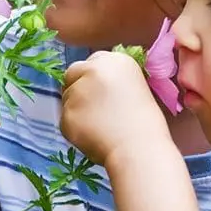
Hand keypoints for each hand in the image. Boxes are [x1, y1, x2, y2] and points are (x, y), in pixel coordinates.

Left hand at [61, 50, 170, 167]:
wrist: (140, 149)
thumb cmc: (145, 125)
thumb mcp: (135, 89)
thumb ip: (113, 81)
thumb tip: (95, 84)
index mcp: (116, 60)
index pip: (92, 61)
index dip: (93, 77)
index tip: (99, 92)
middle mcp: (93, 69)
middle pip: (73, 73)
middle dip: (77, 86)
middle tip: (90, 108)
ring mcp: (77, 91)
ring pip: (67, 98)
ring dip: (77, 109)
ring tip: (101, 127)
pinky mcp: (66, 113)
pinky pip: (65, 119)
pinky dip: (75, 129)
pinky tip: (94, 136)